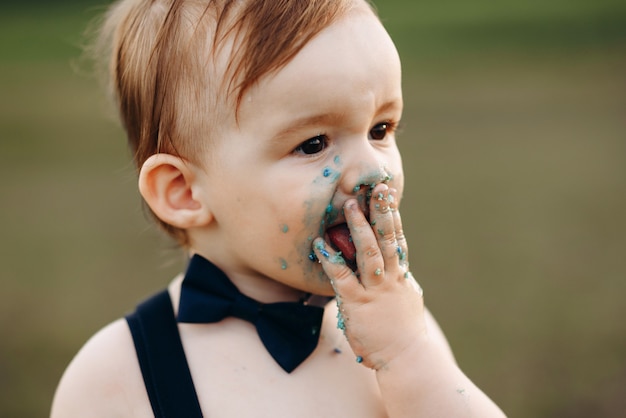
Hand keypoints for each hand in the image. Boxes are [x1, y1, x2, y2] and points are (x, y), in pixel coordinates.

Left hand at [313, 183, 425, 369]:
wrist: (407, 358)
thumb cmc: (405, 333)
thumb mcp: (408, 301)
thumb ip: (402, 282)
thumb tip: (401, 270)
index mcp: (401, 275)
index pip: (397, 239)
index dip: (392, 215)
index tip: (387, 193)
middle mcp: (390, 278)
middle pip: (387, 238)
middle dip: (381, 211)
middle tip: (375, 187)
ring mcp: (375, 290)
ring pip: (369, 252)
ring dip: (359, 227)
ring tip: (350, 205)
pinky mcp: (357, 304)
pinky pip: (342, 277)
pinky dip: (331, 259)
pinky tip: (320, 244)